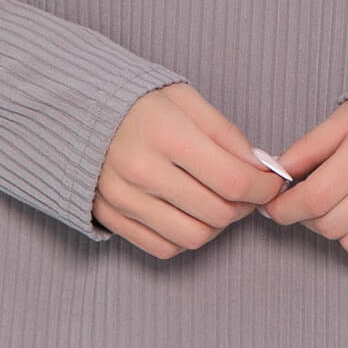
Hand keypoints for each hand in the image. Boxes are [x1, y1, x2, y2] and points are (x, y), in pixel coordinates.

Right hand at [91, 83, 284, 258]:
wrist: (76, 109)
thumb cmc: (138, 101)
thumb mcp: (185, 99)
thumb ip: (225, 133)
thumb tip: (259, 168)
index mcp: (165, 133)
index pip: (234, 181)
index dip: (264, 188)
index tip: (271, 182)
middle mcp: (141, 170)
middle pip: (217, 213)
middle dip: (245, 206)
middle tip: (247, 191)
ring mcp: (123, 198)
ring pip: (194, 237)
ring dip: (217, 225)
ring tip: (218, 202)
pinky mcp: (110, 217)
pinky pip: (164, 248)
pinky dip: (185, 237)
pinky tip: (189, 212)